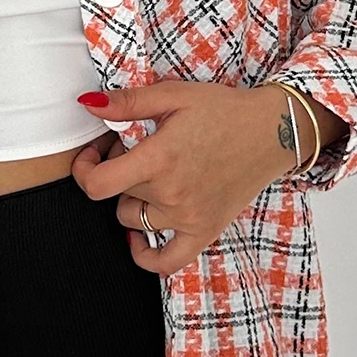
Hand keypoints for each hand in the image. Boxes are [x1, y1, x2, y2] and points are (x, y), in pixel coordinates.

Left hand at [69, 79, 318, 274]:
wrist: (273, 131)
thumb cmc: (224, 110)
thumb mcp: (173, 95)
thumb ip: (128, 103)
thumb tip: (87, 106)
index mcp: (159, 159)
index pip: (98, 184)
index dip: (83, 171)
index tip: (90, 157)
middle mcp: (171, 194)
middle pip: (118, 195)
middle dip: (118, 171)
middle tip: (136, 149)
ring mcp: (188, 218)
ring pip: (134, 220)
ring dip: (133, 200)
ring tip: (151, 176)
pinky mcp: (205, 231)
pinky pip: (166, 261)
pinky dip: (146, 255)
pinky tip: (138, 238)